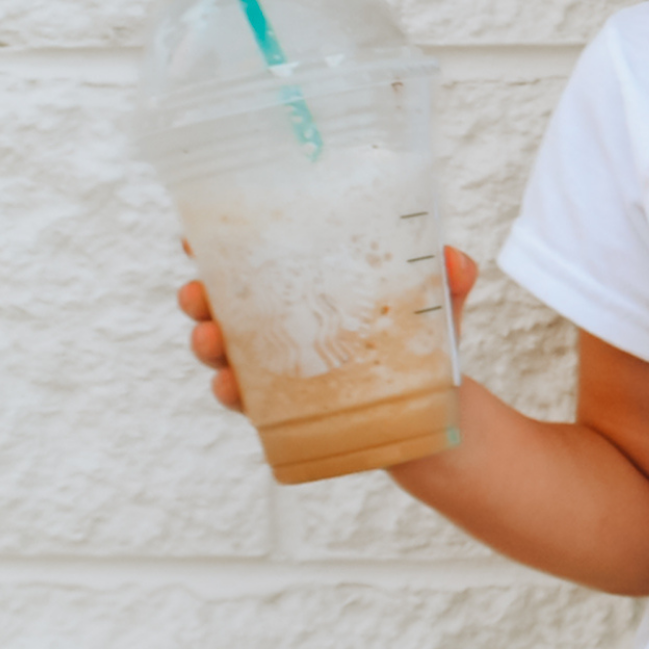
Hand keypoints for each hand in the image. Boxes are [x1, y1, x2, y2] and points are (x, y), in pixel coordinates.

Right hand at [177, 244, 478, 412]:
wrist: (437, 414)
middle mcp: (284, 324)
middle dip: (198, 296)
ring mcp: (280, 366)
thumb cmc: (426, 344)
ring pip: (226, 352)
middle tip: (197, 293)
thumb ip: (451, 279)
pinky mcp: (287, 408)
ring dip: (207, 344)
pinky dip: (233, 392)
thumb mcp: (439, 305)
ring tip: (210, 339)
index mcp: (308, 288)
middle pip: (223, 305)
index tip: (195, 234)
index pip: (255, 260)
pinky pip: (249, 400)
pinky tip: (231, 385)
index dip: (218, 246)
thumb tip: (454, 261)